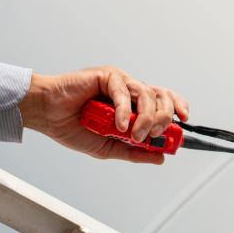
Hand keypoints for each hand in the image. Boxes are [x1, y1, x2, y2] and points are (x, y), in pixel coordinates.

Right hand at [21, 66, 188, 164]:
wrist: (48, 116)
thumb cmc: (73, 127)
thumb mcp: (108, 147)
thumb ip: (134, 151)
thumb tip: (160, 156)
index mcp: (132, 105)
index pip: (163, 101)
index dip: (177, 107)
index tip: (185, 120)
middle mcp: (129, 91)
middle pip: (161, 96)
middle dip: (164, 117)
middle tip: (154, 134)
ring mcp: (119, 82)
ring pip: (147, 94)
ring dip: (145, 118)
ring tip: (134, 134)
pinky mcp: (107, 76)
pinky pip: (124, 91)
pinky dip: (124, 110)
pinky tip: (118, 125)